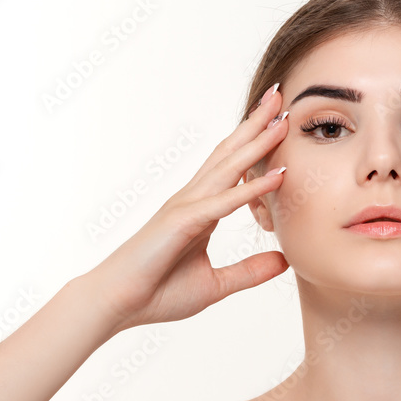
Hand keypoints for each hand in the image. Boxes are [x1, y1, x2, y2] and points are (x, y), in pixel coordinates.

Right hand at [81, 88, 289, 332]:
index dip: (255, 143)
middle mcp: (192, 199)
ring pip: (228, 167)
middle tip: (280, 95)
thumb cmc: (157, 293)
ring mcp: (186, 207)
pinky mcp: (182, 223)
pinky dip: (252, 188)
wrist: (116, 305)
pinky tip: (279, 175)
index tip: (279, 120)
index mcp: (200, 209)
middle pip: (230, 153)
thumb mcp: (216, 284)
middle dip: (256, 124)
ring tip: (282, 117)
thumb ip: (249, 272)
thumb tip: (284, 260)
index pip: (232, 168)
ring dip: (258, 141)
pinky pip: (224, 202)